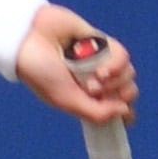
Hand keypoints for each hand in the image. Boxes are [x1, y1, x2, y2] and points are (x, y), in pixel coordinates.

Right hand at [16, 6, 136, 119]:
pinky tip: (103, 67)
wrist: (29, 38)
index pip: (116, 111)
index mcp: (85, 100)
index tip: (122, 119)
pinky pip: (123, 55)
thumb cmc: (40, 72)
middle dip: (117, 95)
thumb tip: (126, 111)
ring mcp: (100, 62)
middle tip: (95, 91)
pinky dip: (117, 63)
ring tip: (95, 77)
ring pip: (128, 74)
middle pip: (127, 92)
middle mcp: (95, 82)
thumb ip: (96, 112)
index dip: (125, 115)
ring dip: (115, 79)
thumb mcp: (66, 100)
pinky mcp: (102, 42)